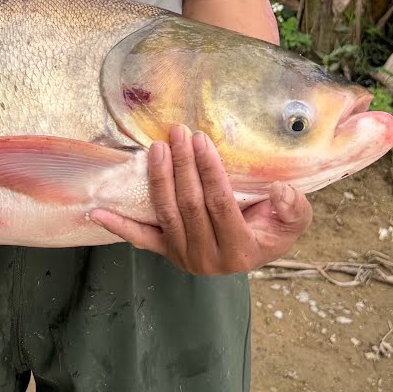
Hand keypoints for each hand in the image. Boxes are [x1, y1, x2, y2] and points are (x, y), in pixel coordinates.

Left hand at [90, 124, 311, 274]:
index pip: (219, 203)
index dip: (209, 170)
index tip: (201, 139)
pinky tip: (97, 212)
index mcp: (240, 250)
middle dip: (182, 165)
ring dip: (158, 178)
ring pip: (165, 214)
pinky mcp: (167, 253)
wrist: (257, 250)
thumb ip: (292, 207)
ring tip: (156, 147)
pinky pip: (141, 239)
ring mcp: (184, 257)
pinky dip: (118, 226)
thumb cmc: (274, 229)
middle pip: (189, 205)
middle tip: (177, 132)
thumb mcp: (295, 220)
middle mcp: (208, 259)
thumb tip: (280, 190)